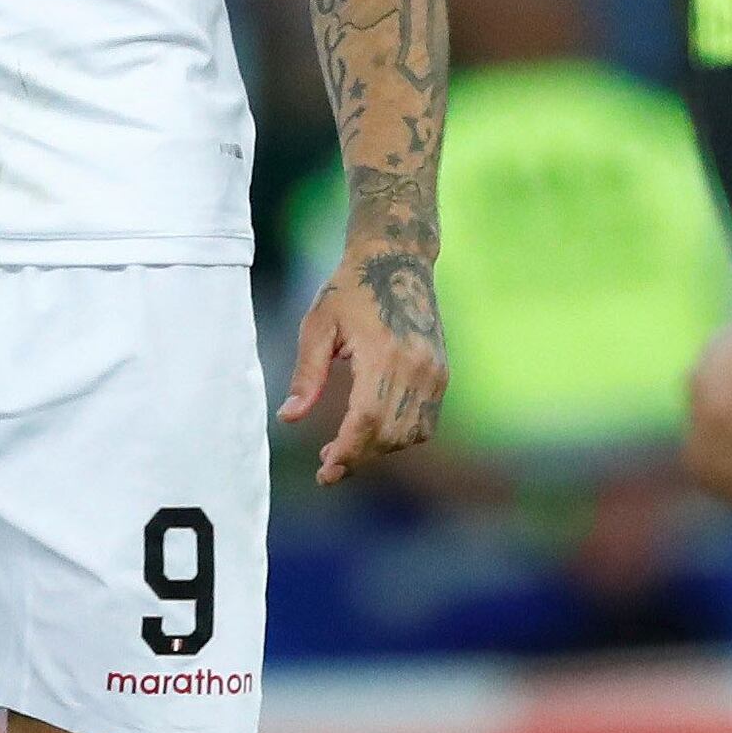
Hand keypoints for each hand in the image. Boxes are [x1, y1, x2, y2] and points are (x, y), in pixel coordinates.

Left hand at [285, 244, 447, 483]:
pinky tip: (374, 430)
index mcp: (383, 354)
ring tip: (344, 447)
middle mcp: (416, 367)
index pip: (368, 420)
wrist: (397, 261)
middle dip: (357, 457)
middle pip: (389, 434)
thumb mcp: (318, 326)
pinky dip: (400, 437)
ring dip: (378, 450)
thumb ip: (306, 375)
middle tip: (326, 466)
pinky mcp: (442, 374)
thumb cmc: (349, 290)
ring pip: (410, 435)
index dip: (347, 452)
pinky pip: (426, 423)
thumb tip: (289, 418)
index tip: (324, 471)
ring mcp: (434, 372)